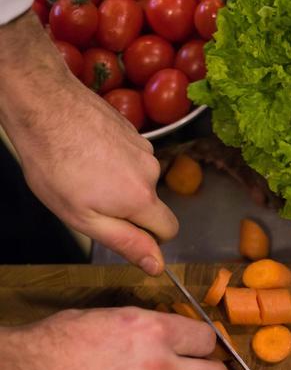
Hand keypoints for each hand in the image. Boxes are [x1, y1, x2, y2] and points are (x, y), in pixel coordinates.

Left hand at [0, 12, 176, 274]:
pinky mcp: (132, 129)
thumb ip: (125, 242)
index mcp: (142, 199)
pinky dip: (114, 159)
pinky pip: (131, 157)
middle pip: (151, 203)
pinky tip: (87, 151)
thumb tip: (157, 265)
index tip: (120, 229)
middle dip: (128, 207)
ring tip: (84, 170)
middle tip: (89, 198)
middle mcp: (151, 171)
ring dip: (119, 181)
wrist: (44, 104)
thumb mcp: (83, 218)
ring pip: (140, 178)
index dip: (148, 237)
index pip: (168, 230)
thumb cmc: (55, 165)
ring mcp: (143, 146)